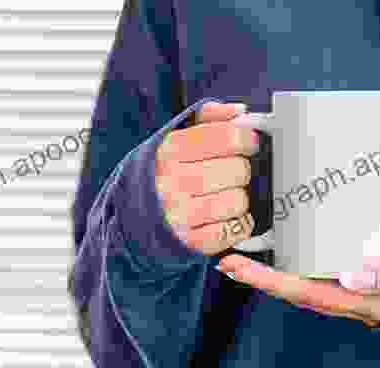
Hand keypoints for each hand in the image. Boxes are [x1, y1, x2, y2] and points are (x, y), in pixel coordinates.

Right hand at [155, 102, 260, 254]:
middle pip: (239, 170)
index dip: (246, 139)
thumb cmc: (162, 173)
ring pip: (240, 201)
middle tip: (229, 173)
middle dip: (241, 170)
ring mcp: (181, 216)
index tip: (247, 142)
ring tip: (222, 195)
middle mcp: (172, 183)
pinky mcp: (192, 243)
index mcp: (169, 151)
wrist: (133, 218)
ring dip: (239, 199)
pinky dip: (238, 223)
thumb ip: (207, 118)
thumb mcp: (173, 138)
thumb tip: (238, 112)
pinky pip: (237, 229)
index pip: (228, 137)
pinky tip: (223, 216)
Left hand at [216, 255, 379, 325]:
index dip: (266, 280)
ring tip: (236, 258)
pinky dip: (280, 266)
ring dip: (263, 272)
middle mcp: (333, 298)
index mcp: (346, 300)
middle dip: (254, 276)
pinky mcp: (334, 280)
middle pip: (286, 288)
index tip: (238, 267)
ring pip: (291, 283)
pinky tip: (268, 254)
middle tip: (226, 261)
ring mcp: (332, 291)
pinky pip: (302, 275)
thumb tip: (351, 275)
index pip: (298, 289)